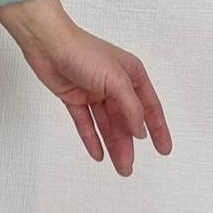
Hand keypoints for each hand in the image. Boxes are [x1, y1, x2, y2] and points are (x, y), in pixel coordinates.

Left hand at [0, 0, 171, 176]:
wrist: (48, 44)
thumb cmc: (84, 53)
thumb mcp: (116, 80)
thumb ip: (131, 107)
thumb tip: (141, 131)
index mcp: (131, 75)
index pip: (150, 107)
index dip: (158, 129)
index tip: (164, 150)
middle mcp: (115, 84)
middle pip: (126, 120)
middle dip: (128, 144)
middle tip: (129, 167)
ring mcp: (94, 92)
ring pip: (107, 124)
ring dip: (113, 145)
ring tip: (119, 167)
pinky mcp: (75, 98)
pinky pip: (86, 122)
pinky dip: (92, 138)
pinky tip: (98, 154)